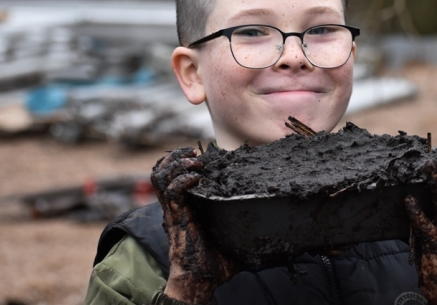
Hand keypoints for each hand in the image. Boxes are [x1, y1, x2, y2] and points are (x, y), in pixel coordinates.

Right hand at [151, 148, 237, 303]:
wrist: (200, 282)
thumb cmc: (215, 265)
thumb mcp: (233, 237)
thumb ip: (246, 228)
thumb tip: (275, 227)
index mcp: (186, 206)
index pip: (173, 176)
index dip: (182, 161)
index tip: (199, 154)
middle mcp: (177, 206)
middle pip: (162, 171)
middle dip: (176, 156)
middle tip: (194, 153)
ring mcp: (174, 211)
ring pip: (161, 177)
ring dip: (177, 164)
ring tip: (194, 161)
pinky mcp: (176, 218)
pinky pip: (171, 193)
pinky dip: (182, 180)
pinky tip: (196, 179)